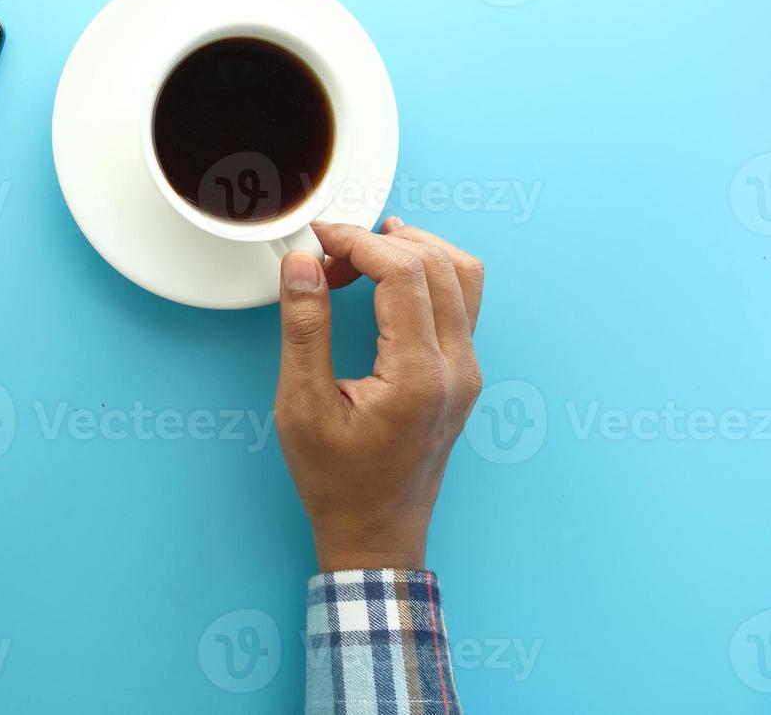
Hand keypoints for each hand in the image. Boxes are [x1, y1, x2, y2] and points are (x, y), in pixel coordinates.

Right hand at [275, 218, 484, 571]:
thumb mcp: (302, 406)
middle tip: (328, 256)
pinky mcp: (465, 373)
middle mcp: (458, 368)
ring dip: (412, 249)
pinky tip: (387, 279)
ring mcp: (469, 370)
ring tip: (360, 257)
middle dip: (379, 243)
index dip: (358, 242)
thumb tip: (303, 264)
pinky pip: (462, 300)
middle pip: (437, 263)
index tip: (319, 237)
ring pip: (462, 274)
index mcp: (419, 377)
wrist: (376, 533)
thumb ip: (304, 328)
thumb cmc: (336, 481)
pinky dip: (427, 273)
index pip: (403, 274)